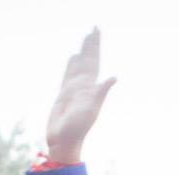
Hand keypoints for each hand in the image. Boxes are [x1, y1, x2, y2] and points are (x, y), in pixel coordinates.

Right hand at [46, 29, 116, 162]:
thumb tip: (114, 78)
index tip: (96, 29)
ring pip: (79, 66)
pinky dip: (71, 65)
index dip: (95, 46)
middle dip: (91, 45)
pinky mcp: (64, 95)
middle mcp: (84, 86)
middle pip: (88, 60)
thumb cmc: (77, 129)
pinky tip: (73, 58)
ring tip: (85, 40)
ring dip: (82, 53)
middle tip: (94, 28)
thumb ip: (101, 92)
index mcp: (90, 87)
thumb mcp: (91, 109)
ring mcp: (74, 90)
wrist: (64, 142)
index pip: (94, 60)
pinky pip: (69, 74)